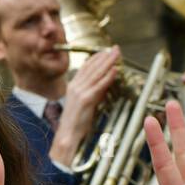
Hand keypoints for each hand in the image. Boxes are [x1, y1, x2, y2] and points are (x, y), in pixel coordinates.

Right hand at [50, 46, 120, 163]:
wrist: (67, 136)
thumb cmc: (76, 124)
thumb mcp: (85, 104)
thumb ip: (94, 93)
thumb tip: (105, 85)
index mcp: (73, 86)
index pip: (86, 67)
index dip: (97, 57)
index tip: (106, 51)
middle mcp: (75, 86)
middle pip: (92, 67)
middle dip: (105, 56)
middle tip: (115, 48)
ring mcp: (80, 92)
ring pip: (96, 73)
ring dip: (108, 62)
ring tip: (117, 54)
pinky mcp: (85, 100)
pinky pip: (99, 85)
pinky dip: (108, 77)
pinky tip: (115, 70)